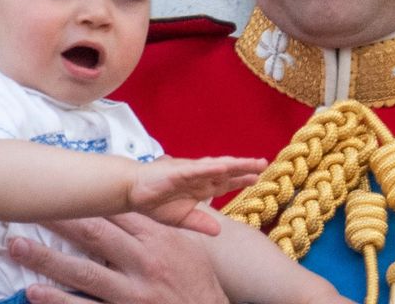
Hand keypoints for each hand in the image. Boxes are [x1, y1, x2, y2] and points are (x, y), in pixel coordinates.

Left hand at [9, 213, 227, 303]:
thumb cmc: (197, 282)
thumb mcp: (187, 247)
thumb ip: (160, 226)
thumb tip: (135, 205)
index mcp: (160, 239)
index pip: (119, 212)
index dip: (89, 199)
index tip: (65, 188)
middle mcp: (144, 262)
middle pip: (95, 234)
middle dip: (59, 220)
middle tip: (29, 208)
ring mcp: (131, 291)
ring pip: (82, 271)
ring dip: (46, 258)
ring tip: (16, 246)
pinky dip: (57, 299)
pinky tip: (34, 291)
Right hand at [128, 156, 264, 234]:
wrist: (131, 192)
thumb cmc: (154, 201)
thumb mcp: (181, 218)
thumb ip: (200, 222)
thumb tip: (218, 231)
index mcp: (200, 187)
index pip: (226, 182)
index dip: (241, 180)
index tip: (258, 178)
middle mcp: (198, 177)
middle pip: (227, 171)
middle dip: (245, 168)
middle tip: (264, 164)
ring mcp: (189, 172)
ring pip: (217, 167)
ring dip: (235, 164)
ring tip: (252, 162)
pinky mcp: (178, 171)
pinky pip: (197, 169)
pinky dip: (211, 168)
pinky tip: (225, 166)